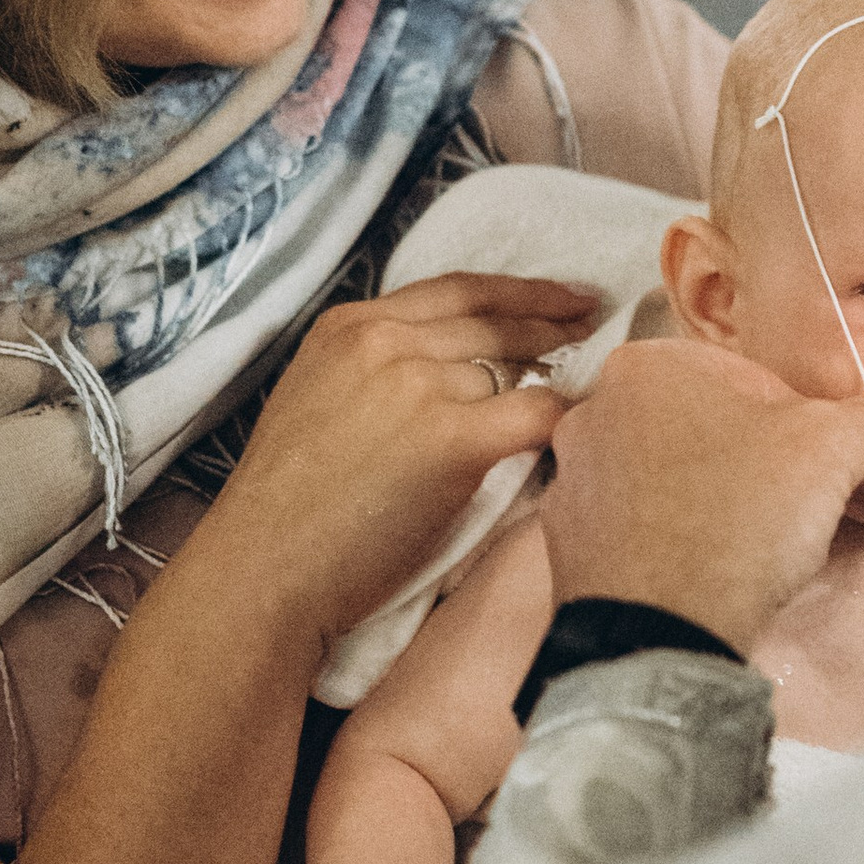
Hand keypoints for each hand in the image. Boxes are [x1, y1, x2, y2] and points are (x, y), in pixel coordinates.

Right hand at [196, 272, 596, 654]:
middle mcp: (384, 342)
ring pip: (517, 373)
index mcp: (348, 327)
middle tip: (600, 326)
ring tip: (590, 397)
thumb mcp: (317, 403)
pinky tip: (587, 434)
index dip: (521, 291)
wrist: (263, 572)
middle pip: (494, 322)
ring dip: (557, 386)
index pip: (456, 291)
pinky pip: (536, 416)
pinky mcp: (451, 438)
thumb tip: (459, 376)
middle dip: (556, 322)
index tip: (564, 295)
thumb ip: (377, 373)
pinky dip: (567, 423)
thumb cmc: (286, 515)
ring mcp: (418, 385)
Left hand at [539, 344, 863, 652]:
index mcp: (648, 365)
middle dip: (745, 456)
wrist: (662, 635)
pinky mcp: (563, 540)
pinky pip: (632, 524)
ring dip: (704, 496)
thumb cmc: (741, 520)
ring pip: (664, 472)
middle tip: (781, 505)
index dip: (794, 423)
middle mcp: (593, 410)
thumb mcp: (831, 454)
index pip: (747, 378)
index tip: (808, 467)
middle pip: (701, 422)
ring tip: (741, 541)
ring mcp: (569, 478)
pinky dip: (665, 538)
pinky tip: (699, 568)